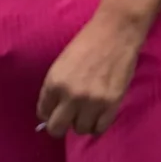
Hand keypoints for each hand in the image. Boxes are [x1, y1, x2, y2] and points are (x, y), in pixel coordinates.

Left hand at [37, 8, 144, 136]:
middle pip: (57, 129)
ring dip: (82, 122)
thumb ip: (55, 87)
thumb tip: (52, 110)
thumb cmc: (87, 42)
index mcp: (54, 82)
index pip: (43, 112)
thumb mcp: (62, 63)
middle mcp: (70, 95)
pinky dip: (98, 124)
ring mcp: (92, 102)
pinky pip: (100, 128)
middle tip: (68, 118)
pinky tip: (99, 114)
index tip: (56, 110)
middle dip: (60, 126)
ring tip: (87, 111)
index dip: (49, 112)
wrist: (116, 32)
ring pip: (80, 130)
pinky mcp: (111, 104)